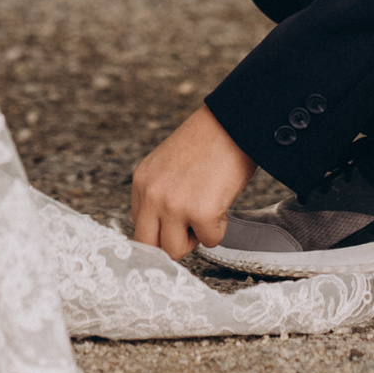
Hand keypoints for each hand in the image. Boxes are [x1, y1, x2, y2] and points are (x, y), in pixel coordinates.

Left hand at [129, 101, 252, 261]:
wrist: (234, 122)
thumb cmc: (208, 141)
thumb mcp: (167, 166)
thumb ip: (159, 195)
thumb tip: (163, 230)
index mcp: (141, 181)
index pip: (140, 228)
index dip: (161, 232)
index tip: (177, 230)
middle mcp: (152, 195)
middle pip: (150, 246)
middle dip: (173, 243)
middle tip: (192, 227)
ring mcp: (173, 205)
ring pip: (176, 250)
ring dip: (196, 236)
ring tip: (208, 210)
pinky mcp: (200, 212)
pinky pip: (210, 241)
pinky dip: (220, 228)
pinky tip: (222, 202)